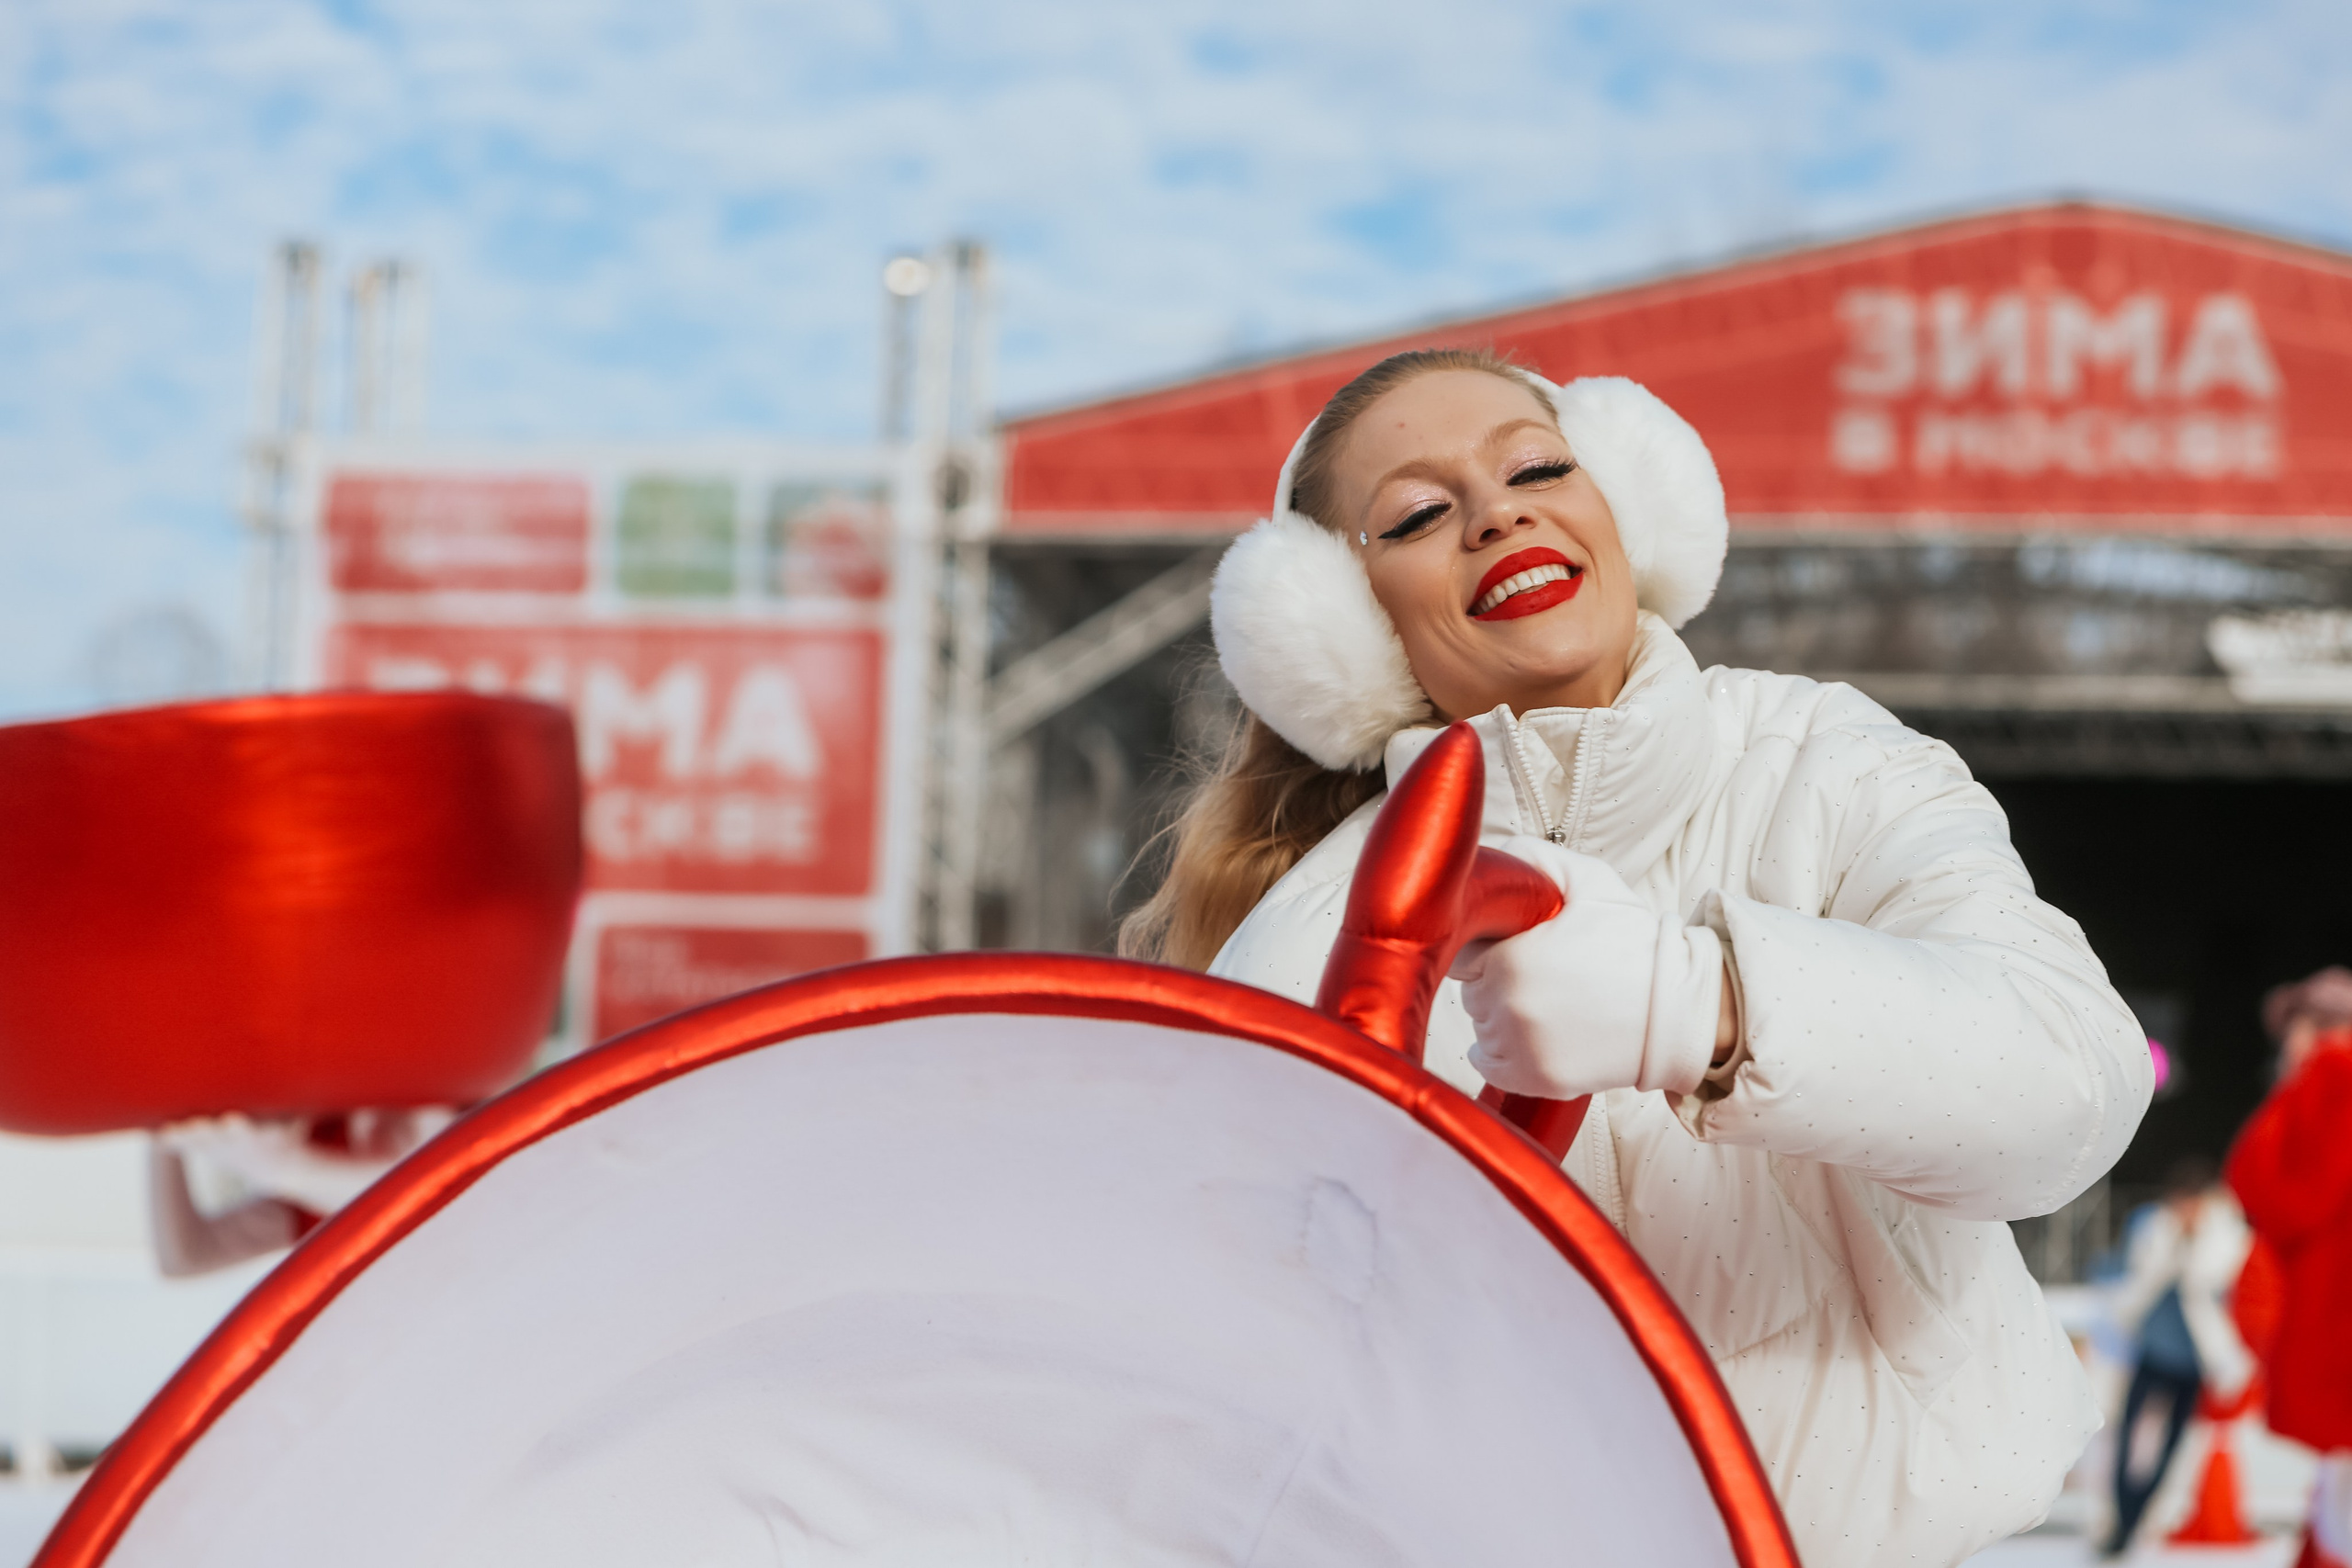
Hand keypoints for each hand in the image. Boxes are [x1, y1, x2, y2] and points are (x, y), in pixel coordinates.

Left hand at [1451, 837, 1726, 1099]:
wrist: (1677, 1011)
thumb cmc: (1635, 945)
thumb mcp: (1592, 882)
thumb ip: (1537, 858)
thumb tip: (1501, 855)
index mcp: (1510, 960)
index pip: (1463, 953)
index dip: (1490, 948)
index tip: (1517, 948)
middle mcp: (1506, 1008)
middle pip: (1470, 991)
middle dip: (1494, 980)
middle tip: (1540, 975)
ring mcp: (1518, 1049)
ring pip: (1480, 1026)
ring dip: (1499, 1015)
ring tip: (1547, 1004)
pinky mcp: (1533, 1080)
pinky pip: (1487, 1064)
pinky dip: (1499, 1051)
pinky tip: (1529, 1034)